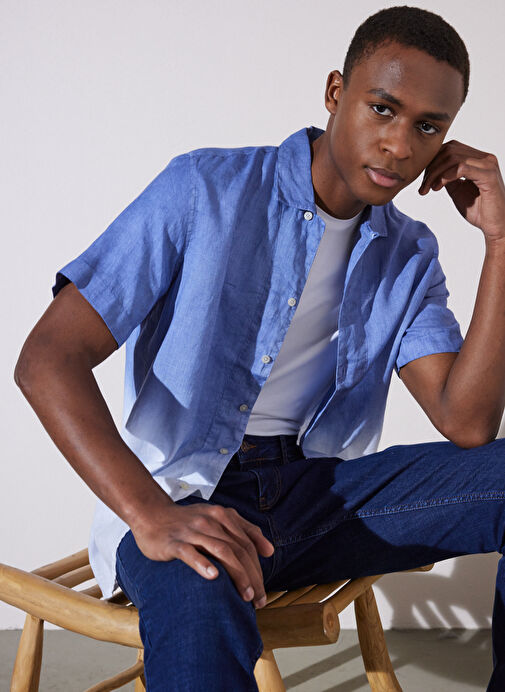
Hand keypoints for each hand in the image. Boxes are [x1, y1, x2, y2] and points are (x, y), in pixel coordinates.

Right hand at [130, 502, 274, 608]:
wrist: (151, 514)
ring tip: (245, 595)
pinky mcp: (174, 542)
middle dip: (252, 576)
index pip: (247, 544)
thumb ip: (244, 530)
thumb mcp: (218, 519)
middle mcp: (210, 521)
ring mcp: (192, 531)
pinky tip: (213, 577)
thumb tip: (270, 551)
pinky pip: (190, 553)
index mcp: (223, 515)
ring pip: (221, 550)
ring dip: (237, 574)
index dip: (258, 568)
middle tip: (258, 600)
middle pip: (239, 549)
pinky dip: (203, 564)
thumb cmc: (188, 521)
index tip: (262, 592)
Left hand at [418, 140, 504, 241]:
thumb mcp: (457, 190)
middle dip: (431, 167)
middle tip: (423, 185)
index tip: (423, 179)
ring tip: (428, 188)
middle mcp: (485, 158)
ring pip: (453, 157)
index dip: (433, 160)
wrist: (494, 226)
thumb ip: (447, 177)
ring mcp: (488, 165)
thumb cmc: (479, 210)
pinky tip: (437, 188)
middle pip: (449, 150)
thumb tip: (432, 170)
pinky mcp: (488, 176)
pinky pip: (461, 168)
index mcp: (478, 159)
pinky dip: (445, 176)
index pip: (451, 148)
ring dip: (435, 173)